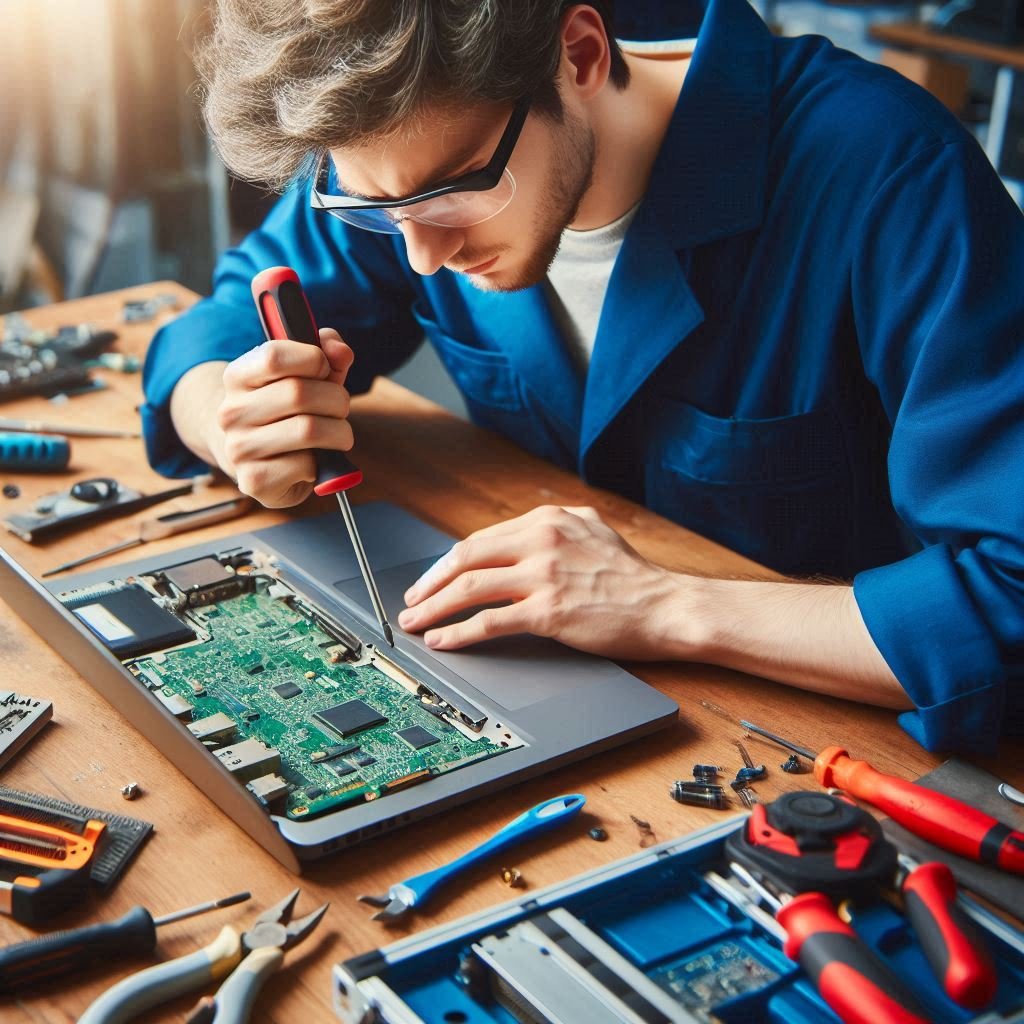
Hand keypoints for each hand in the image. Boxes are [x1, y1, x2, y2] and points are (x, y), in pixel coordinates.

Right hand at [211, 330, 353, 507]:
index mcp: (237, 377)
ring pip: (308, 430)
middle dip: (337, 400)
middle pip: (298, 393)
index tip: (324, 370)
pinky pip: (305, 464)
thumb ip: (328, 355)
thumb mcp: (309, 376)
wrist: (260, 460)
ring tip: (338, 435)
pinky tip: (314, 461)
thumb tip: (339, 351)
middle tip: (340, 408)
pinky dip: (322, 462)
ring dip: (339, 432)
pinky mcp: (254, 480)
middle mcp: (230, 412)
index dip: (313, 360)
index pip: (274, 356)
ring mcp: (239, 448)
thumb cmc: (290, 411)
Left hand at [398, 505, 685, 657]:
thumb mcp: (591, 531)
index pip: (482, 538)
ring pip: (469, 588)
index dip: (450, 562)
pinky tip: (443, 640)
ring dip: (433, 607)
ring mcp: (544, 575)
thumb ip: (552, 529)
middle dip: (430, 581)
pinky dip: (458, 632)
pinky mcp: (548, 612)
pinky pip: (488, 622)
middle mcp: (542, 540)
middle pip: (466, 557)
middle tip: (412, 600)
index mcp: (548, 519)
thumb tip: (513, 541)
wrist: (665, 606)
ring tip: (415, 622)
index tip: (433, 578)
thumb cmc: (632, 576)